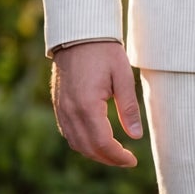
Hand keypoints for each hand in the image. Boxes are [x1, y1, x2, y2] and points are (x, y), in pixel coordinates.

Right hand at [51, 40, 143, 167]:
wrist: (78, 33)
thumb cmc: (104, 51)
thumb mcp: (123, 77)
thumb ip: (129, 108)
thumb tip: (136, 136)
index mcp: (88, 105)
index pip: (103, 143)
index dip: (118, 156)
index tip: (133, 160)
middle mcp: (71, 111)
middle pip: (88, 148)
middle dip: (108, 159)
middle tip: (126, 160)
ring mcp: (61, 108)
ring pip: (76, 143)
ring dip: (94, 153)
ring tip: (114, 152)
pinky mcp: (58, 104)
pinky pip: (68, 132)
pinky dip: (82, 142)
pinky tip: (96, 139)